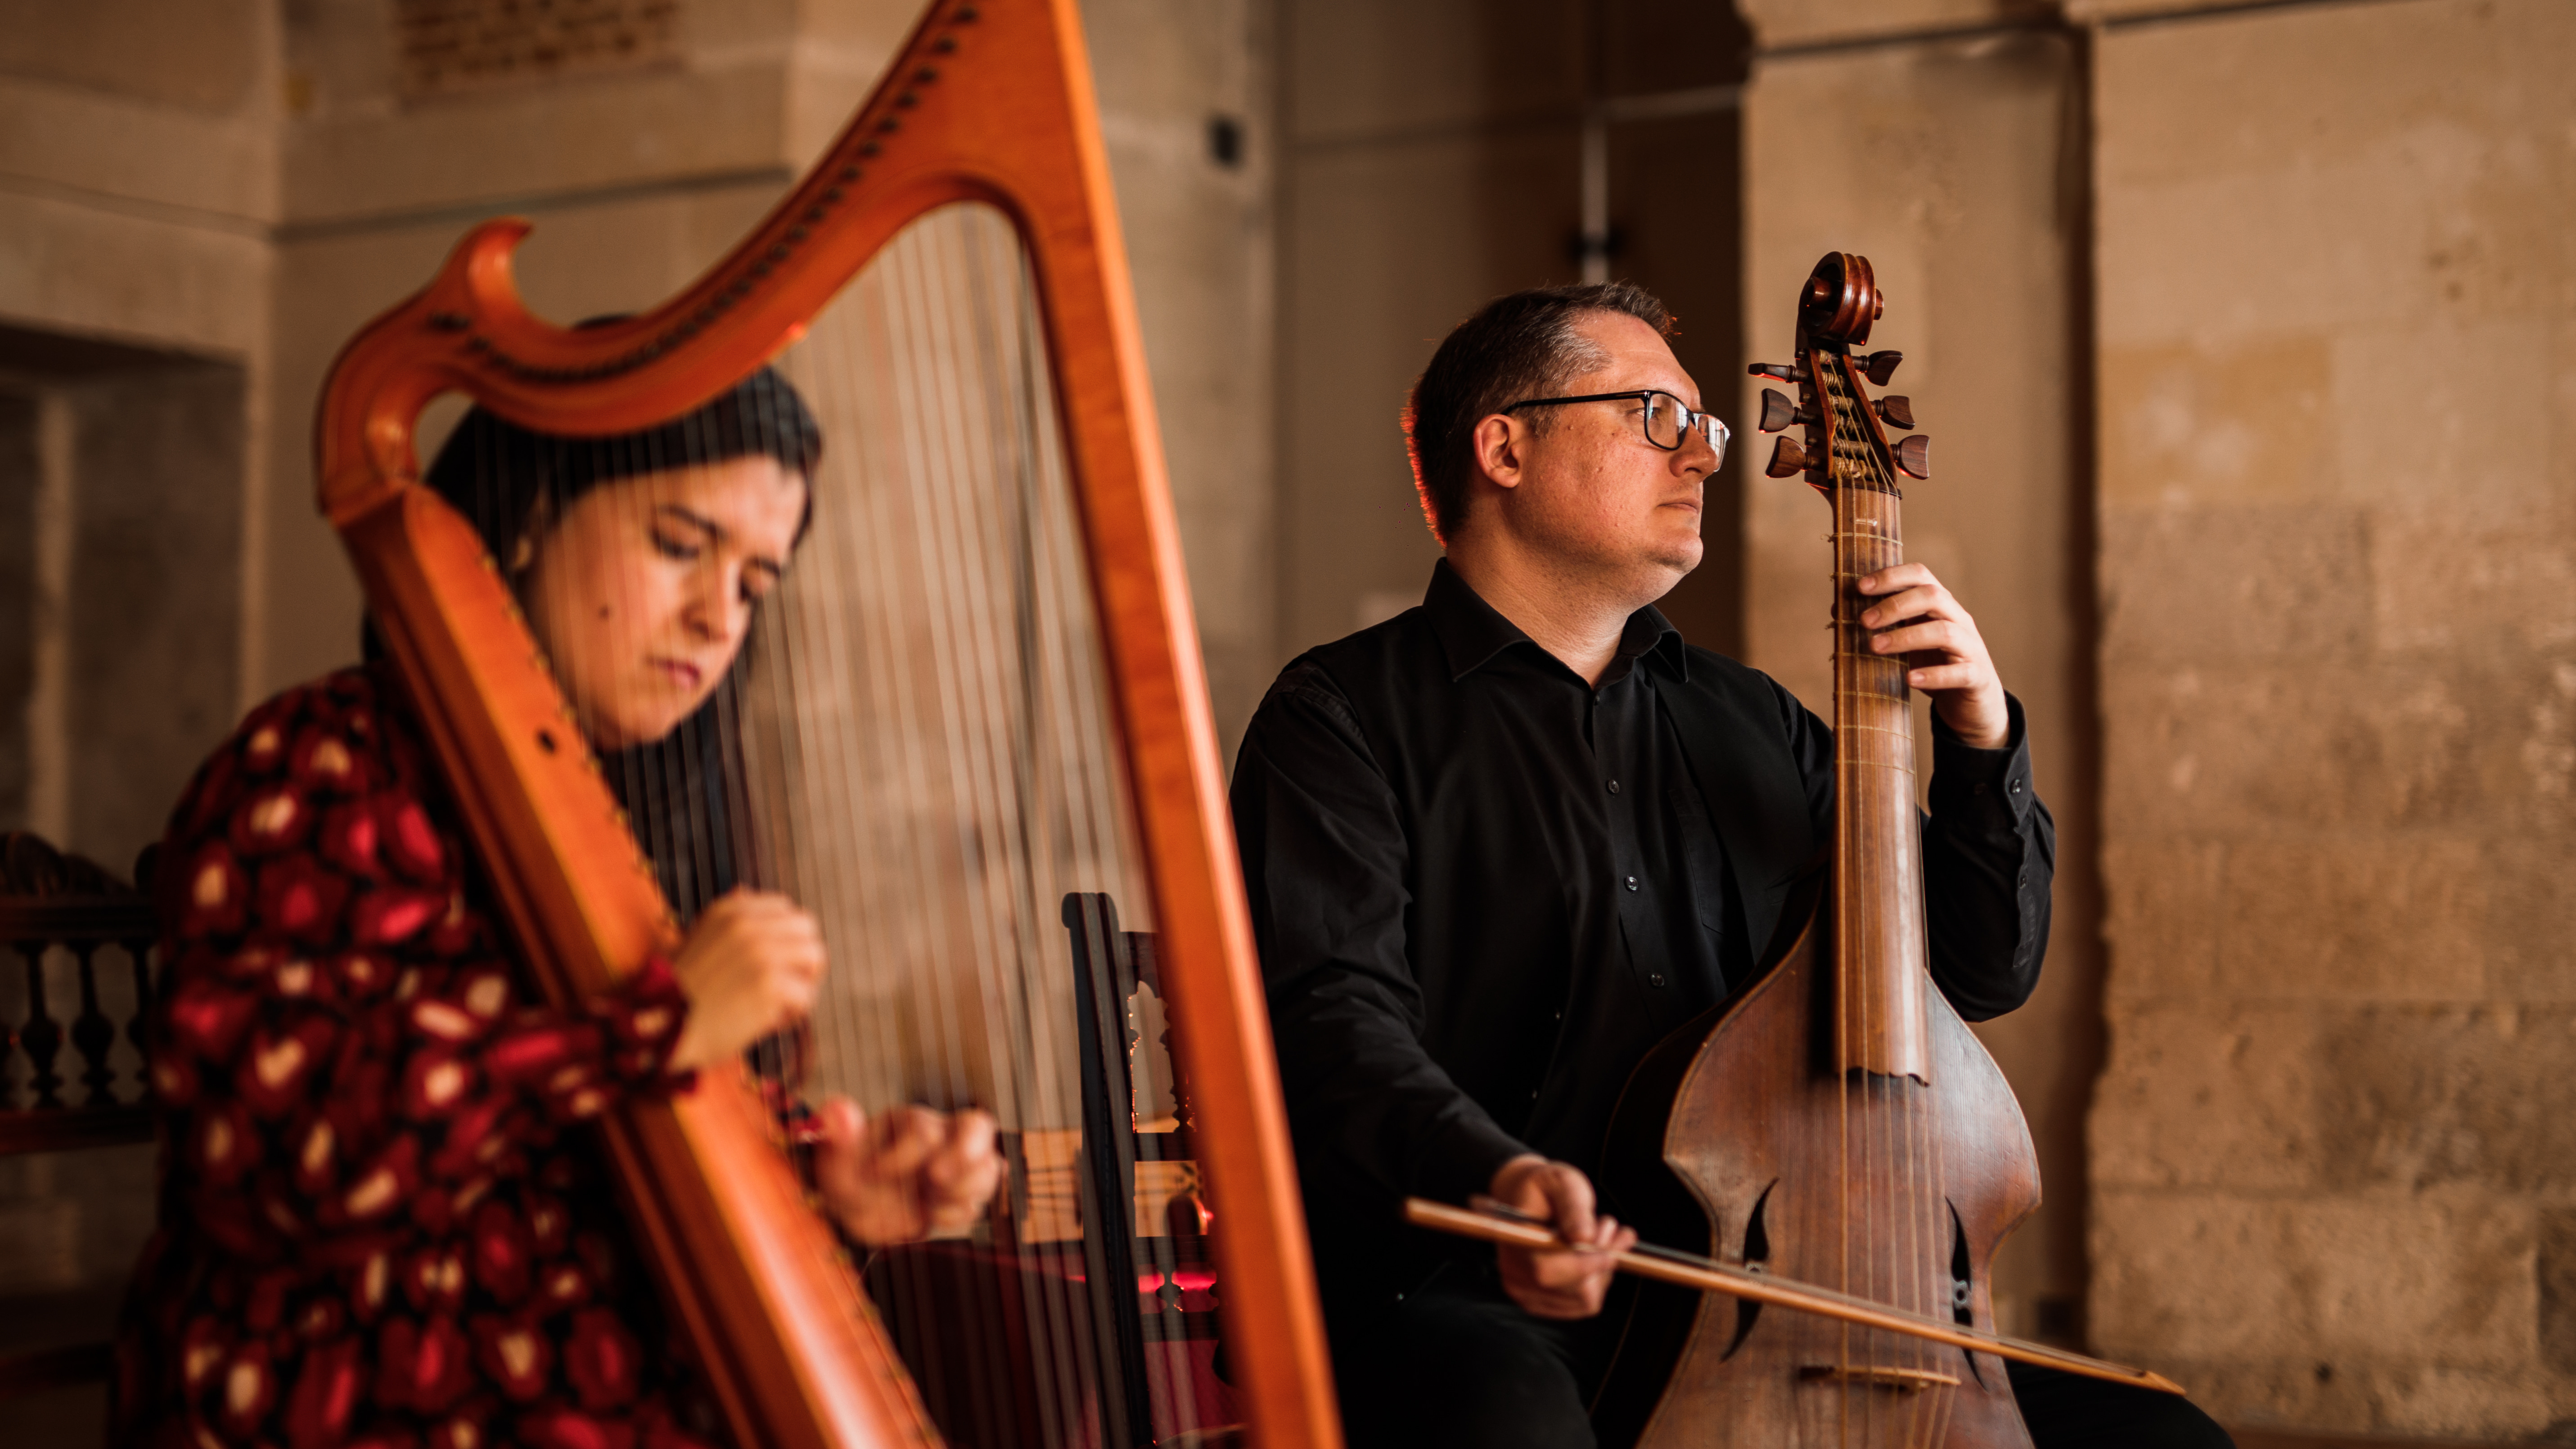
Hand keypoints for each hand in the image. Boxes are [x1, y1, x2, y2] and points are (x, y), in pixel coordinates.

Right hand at [668, 890, 825, 1072]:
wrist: (658, 1031)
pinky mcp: (770, 983)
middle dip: (801, 960)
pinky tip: (769, 1023)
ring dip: (803, 985)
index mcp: (731, 910)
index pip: (786, 910)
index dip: (785, 941)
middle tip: (782, 988)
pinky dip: (793, 1014)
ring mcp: (761, 951)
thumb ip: (726, 918)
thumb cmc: (680, 993)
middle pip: (808, 929)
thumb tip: (745, 889)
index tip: (768, 966)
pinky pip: (806, 996)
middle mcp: (747, 923)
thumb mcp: (696, 939)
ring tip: (778, 1005)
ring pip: (815, 957)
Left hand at [813, 1098, 1002, 1245]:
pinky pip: (980, 1200)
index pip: (923, 1131)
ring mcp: (958, 1165)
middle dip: (965, 1154)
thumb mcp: (835, 1161)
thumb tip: (838, 1111)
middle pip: (978, 1125)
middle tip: (936, 1179)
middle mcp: (942, 1135)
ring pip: (989, 1166)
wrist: (859, 1212)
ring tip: (930, 1204)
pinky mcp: (964, 1193)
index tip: (873, 1174)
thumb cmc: (848, 1179)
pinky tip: (932, 1215)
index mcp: (909, 1121)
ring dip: (963, 1191)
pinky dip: (958, 1213)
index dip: (900, 1158)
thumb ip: (838, 1135)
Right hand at [1487, 1155, 1634, 1318]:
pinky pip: (1583, 1305)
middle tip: (1609, 1227)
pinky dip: (1597, 1281)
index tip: (1611, 1252)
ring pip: (1585, 1300)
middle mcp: (1515, 1273)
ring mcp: (1526, 1292)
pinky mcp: (1542, 1302)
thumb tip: (1584, 1237)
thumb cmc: (1543, 1188)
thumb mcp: (1561, 1181)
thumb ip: (1573, 1206)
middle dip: (1602, 1262)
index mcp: (1515, 1241)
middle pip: (1574, 1290)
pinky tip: (1594, 1254)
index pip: (1548, 1271)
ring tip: (1601, 1234)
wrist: (1523, 1198)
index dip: (1585, 1266)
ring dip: (1603, 1270)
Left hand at [1857, 563, 2009, 748]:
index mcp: (1941, 605)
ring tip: (1875, 647)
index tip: (1861, 587)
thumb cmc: (1934, 664)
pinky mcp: (1976, 676)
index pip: (1921, 575)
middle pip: (1933, 596)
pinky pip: (1959, 672)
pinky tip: (1909, 679)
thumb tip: (1837, 607)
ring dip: (1906, 637)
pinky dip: (1932, 675)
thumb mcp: (1905, 641)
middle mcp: (1958, 619)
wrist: (1973, 703)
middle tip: (1864, 621)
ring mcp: (1970, 647)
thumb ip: (1880, 624)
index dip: (1891, 576)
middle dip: (1895, 605)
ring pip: (1944, 631)